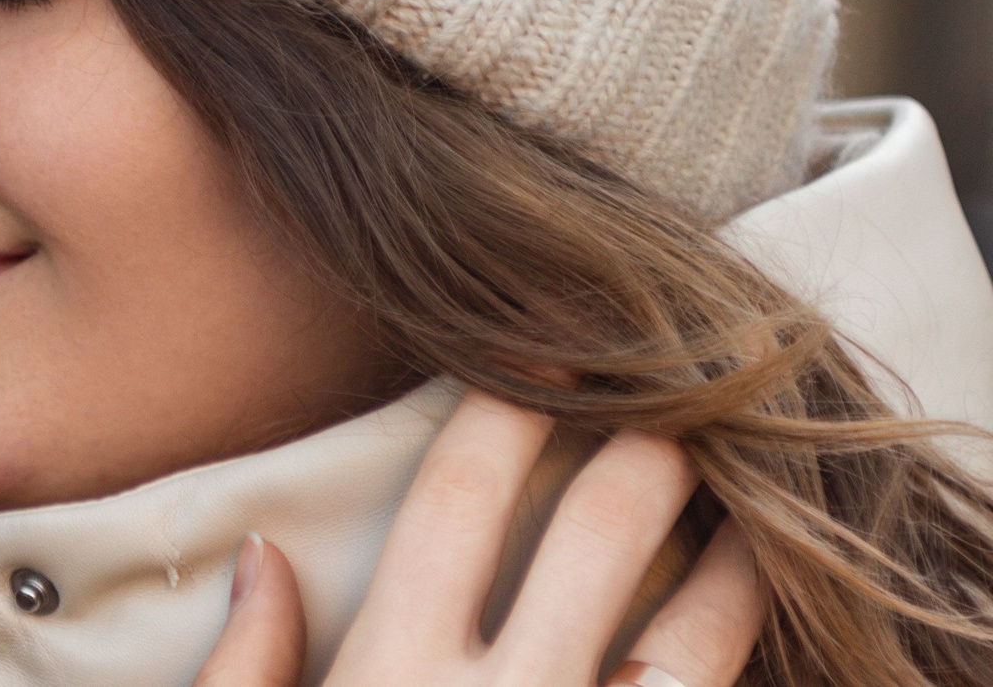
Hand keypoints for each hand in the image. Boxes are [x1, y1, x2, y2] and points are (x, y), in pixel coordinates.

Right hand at [196, 391, 767, 686]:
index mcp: (393, 670)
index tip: (547, 340)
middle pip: (607, 525)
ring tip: (749, 513)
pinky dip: (731, 675)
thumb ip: (245, 669)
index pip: (467, 485)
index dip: (514, 394)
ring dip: (737, 553)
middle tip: (676, 399)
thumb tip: (265, 555)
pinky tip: (738, 644)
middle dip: (653, 439)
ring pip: (703, 626)